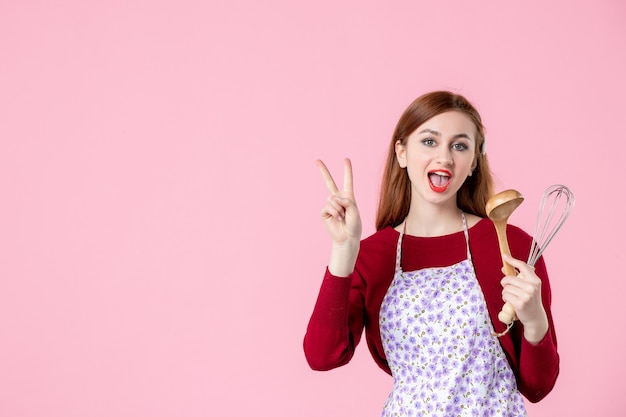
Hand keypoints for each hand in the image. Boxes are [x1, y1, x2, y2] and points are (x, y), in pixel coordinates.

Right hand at [317, 159, 361, 275]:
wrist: (347, 238)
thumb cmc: (354, 226)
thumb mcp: (355, 211)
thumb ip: (347, 201)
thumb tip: (334, 198)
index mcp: (348, 197)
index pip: (347, 181)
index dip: (347, 170)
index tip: (345, 159)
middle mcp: (338, 199)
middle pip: (329, 182)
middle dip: (323, 171)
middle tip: (317, 160)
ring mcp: (330, 205)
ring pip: (332, 198)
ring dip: (339, 208)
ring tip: (342, 217)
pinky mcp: (324, 211)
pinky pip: (328, 206)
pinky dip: (334, 212)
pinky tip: (338, 219)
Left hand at [501, 254, 548, 343]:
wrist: (535, 317)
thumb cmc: (530, 300)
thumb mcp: (528, 287)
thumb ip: (518, 277)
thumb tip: (504, 268)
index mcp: (535, 280)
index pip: (523, 266)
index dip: (512, 260)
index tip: (504, 256)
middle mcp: (532, 286)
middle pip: (509, 278)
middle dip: (505, 283)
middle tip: (510, 289)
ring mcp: (526, 295)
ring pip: (506, 287)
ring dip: (505, 292)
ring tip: (513, 297)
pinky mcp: (520, 303)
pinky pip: (505, 295)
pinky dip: (505, 298)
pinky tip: (511, 302)